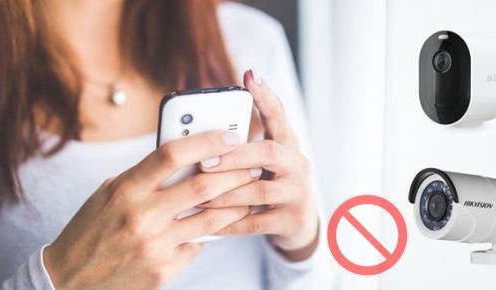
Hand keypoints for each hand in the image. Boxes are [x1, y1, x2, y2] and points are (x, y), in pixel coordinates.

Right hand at [44, 130, 258, 289]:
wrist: (69, 279)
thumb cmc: (90, 229)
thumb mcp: (108, 194)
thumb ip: (144, 177)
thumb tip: (186, 159)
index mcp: (125, 189)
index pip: (172, 154)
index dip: (206, 141)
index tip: (228, 135)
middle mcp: (141, 216)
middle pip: (202, 186)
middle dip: (235, 173)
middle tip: (252, 165)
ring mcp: (154, 246)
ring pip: (210, 220)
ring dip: (235, 205)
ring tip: (247, 195)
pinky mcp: (162, 271)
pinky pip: (196, 247)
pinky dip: (205, 237)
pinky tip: (211, 230)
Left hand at [198, 70, 319, 260]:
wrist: (298, 224)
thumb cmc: (269, 183)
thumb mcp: (262, 162)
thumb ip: (241, 146)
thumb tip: (197, 131)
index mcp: (287, 144)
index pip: (279, 115)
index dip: (265, 96)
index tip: (249, 75)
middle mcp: (298, 165)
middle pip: (269, 153)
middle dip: (234, 157)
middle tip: (203, 161)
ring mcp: (297, 193)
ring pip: (259, 191)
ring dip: (225, 193)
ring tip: (198, 196)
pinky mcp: (291, 220)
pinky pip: (255, 222)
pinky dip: (230, 222)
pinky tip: (208, 223)